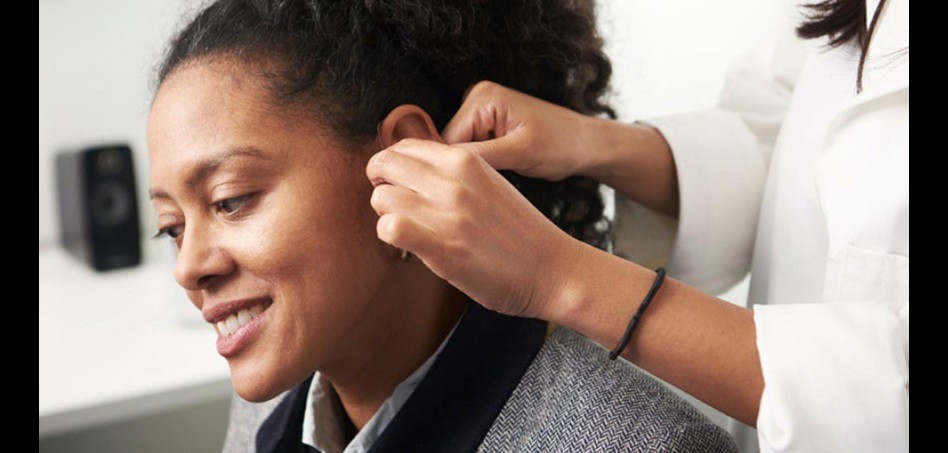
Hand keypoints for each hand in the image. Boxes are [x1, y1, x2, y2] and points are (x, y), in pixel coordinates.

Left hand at [365, 138, 577, 318]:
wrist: (554, 269)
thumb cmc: (521, 232)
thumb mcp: (491, 183)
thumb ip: (456, 173)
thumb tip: (414, 171)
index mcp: (466, 161)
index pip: (404, 146)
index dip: (392, 165)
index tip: (399, 184)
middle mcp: (454, 181)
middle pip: (385, 165)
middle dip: (381, 184)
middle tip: (394, 205)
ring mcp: (447, 214)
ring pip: (381, 198)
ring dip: (386, 214)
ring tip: (407, 228)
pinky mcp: (442, 248)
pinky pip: (390, 229)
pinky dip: (389, 237)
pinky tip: (407, 245)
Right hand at [441, 81, 602, 181]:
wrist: (584, 144)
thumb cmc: (560, 144)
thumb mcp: (519, 152)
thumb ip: (478, 155)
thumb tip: (442, 166)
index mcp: (482, 97)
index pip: (445, 139)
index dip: (453, 167)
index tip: (467, 189)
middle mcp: (476, 99)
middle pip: (448, 144)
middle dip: (464, 167)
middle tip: (488, 184)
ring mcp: (481, 112)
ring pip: (457, 151)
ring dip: (473, 167)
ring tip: (499, 175)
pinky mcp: (487, 126)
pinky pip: (470, 150)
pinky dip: (480, 165)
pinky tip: (498, 172)